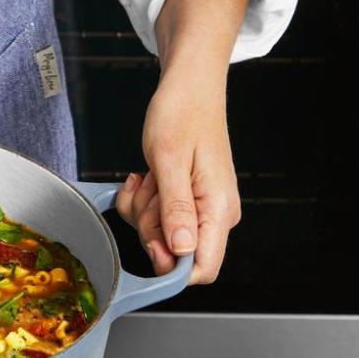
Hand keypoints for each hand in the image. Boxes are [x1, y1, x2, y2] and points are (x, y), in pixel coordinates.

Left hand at [115, 78, 240, 284]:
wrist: (188, 88)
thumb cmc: (182, 115)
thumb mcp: (169, 163)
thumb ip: (176, 210)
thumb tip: (181, 250)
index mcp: (218, 209)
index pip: (204, 268)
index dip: (172, 266)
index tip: (152, 240)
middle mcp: (215, 214)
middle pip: (174, 254)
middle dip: (149, 227)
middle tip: (150, 190)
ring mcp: (200, 208)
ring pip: (159, 235)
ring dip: (143, 209)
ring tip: (150, 176)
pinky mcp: (186, 201)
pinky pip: (154, 218)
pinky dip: (140, 200)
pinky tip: (144, 177)